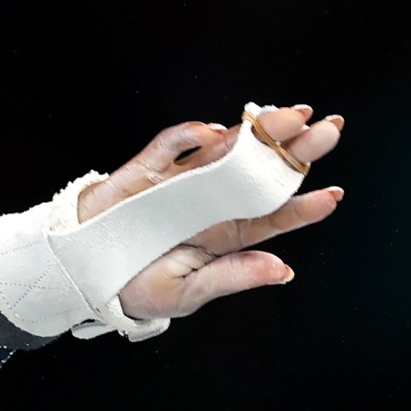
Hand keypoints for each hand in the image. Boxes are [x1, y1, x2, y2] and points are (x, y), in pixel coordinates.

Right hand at [81, 105, 346, 321]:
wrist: (78, 273)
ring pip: (226, 150)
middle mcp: (210, 203)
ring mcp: (181, 182)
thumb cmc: (132, 287)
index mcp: (223, 237)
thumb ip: (230, 277)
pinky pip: (172, 145)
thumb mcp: (182, 293)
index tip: (332, 196)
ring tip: (291, 116)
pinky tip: (215, 131)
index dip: (301, 207)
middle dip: (293, 151)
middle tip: (328, 131)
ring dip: (258, 131)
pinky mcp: (148, 168)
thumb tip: (283, 270)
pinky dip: (191, 135)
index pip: (270, 217)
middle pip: (258, 174)